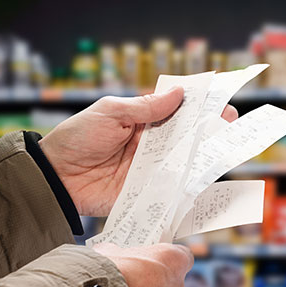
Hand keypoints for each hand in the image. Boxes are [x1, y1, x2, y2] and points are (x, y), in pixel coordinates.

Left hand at [39, 88, 238, 215]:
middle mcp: (151, 145)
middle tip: (230, 125)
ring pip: (184, 163)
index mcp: (142, 120)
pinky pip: (171, 190)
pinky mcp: (146, 193)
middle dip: (210, 131)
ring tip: (225, 151)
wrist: (55, 177)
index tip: (222, 102)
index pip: (177, 111)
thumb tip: (179, 93)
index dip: (199, 106)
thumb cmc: (77, 138)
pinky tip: (206, 183)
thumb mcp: (110, 113)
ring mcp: (150, 170)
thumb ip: (145, 107)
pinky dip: (188, 188)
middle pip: (186, 137)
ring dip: (204, 158)